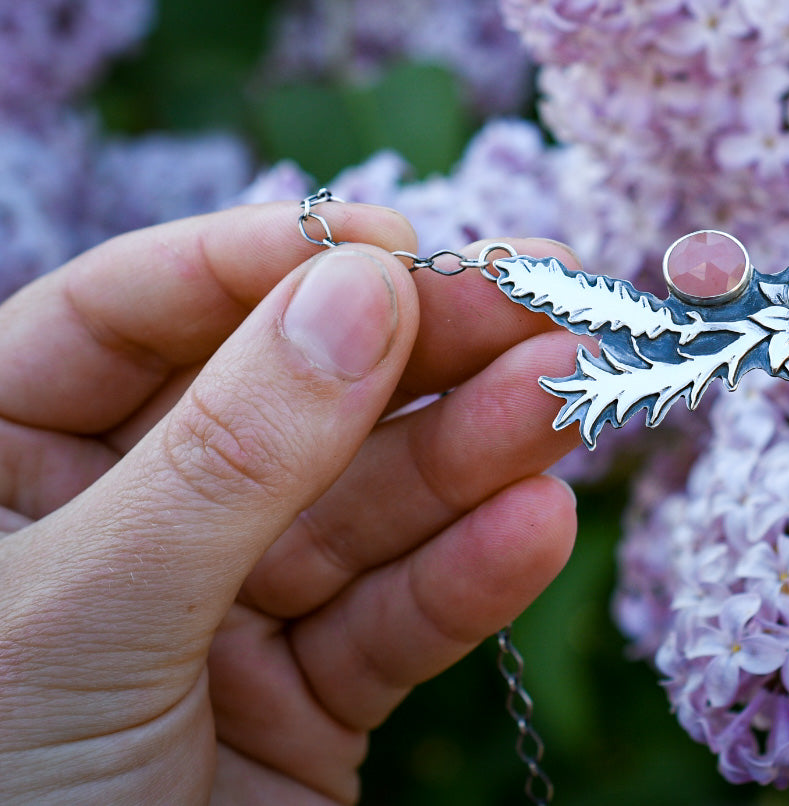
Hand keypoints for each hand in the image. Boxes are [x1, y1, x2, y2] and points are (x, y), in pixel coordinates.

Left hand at [0, 202, 582, 803]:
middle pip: (283, 399)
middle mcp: (116, 523)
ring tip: (573, 397)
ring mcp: (219, 613)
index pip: (128, 318)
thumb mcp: (83, 610)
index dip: (259, 265)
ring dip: (472, 453)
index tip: (390, 242)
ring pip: (361, 510)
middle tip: (539, 300)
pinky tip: (538, 525)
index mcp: (0, 470)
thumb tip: (360, 291)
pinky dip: (469, 581)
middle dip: (413, 351)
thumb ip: (230, 452)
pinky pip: (392, 626)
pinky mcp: (304, 704)